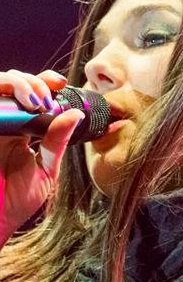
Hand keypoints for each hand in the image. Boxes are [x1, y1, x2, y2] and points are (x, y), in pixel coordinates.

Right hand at [0, 69, 83, 238]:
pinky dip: (1, 92)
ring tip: (34, 99)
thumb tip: (76, 115)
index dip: (47, 82)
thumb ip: (57, 142)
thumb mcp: (45, 169)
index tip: (61, 84)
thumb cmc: (17, 200)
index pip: (35, 95)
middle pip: (17, 83)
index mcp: (25, 129)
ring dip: (18, 83)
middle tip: (46, 98)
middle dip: (34, 81)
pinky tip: (18, 103)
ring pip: (0, 84)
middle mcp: (7, 121)